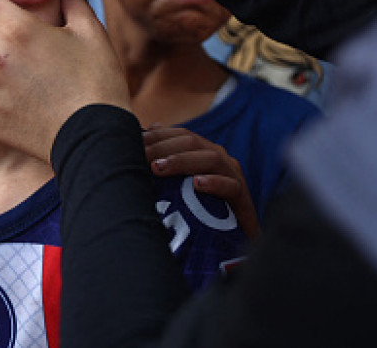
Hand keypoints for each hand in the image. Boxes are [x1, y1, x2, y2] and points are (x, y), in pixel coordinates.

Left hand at [143, 125, 260, 238]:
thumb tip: (140, 139)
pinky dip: (214, 183)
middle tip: (141, 156)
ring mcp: (232, 175)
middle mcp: (219, 158)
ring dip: (183, 161)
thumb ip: (163, 164)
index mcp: (204, 151)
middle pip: (192, 142)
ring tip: (159, 167)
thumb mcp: (179, 185)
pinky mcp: (243, 198)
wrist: (235, 241)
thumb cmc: (202, 209)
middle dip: (164, 147)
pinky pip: (230, 186)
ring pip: (211, 158)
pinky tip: (196, 184)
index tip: (134, 142)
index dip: (157, 136)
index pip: (180, 134)